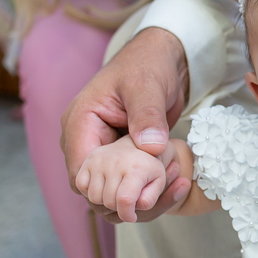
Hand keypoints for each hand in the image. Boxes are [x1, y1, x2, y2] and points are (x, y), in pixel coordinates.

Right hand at [62, 27, 191, 222]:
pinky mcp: (123, 157)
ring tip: (177, 184)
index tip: (137, 195)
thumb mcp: (147, 86)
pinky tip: (178, 183)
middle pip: (95, 189)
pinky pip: (130, 183)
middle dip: (128, 197)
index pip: (79, 172)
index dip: (103, 191)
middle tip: (167, 190)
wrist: (162, 59)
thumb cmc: (148, 64)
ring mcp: (104, 151)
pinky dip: (152, 188)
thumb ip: (147, 115)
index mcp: (80, 123)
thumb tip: (150, 148)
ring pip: (114, 191)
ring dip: (144, 196)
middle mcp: (86, 141)